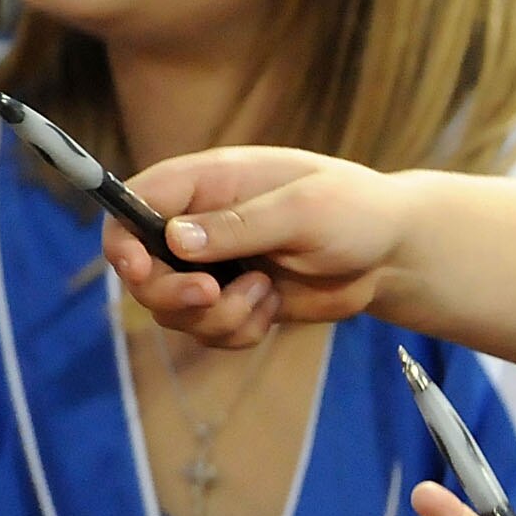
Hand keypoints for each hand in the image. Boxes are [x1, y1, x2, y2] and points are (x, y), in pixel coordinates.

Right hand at [108, 148, 415, 348]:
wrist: (393, 253)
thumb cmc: (355, 212)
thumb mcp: (303, 210)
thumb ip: (240, 225)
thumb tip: (174, 238)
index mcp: (206, 184)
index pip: (131, 205)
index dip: (122, 240)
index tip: (140, 268)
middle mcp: (199, 225)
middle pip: (141, 270)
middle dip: (169, 291)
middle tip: (211, 293)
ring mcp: (216, 266)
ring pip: (174, 309)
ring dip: (213, 316)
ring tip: (264, 294)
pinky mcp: (236, 301)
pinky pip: (211, 331)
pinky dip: (237, 331)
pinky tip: (274, 308)